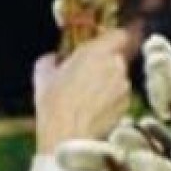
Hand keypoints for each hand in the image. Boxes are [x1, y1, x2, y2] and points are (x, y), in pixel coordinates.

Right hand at [33, 30, 129, 154]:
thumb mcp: (43, 74)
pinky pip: (120, 96)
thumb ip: (52, 59)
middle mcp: (115, 65)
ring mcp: (123, 86)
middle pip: (117, 57)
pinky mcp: (127, 105)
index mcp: (95, 52)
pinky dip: (111, 100)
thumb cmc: (54, 104)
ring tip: (88, 97)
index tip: (104, 44)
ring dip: (108, 83)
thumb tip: (54, 58)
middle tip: (88, 75)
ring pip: (119, 78)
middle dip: (105, 64)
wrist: (68, 136)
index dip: (112, 39)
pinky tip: (95, 109)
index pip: (118, 35)